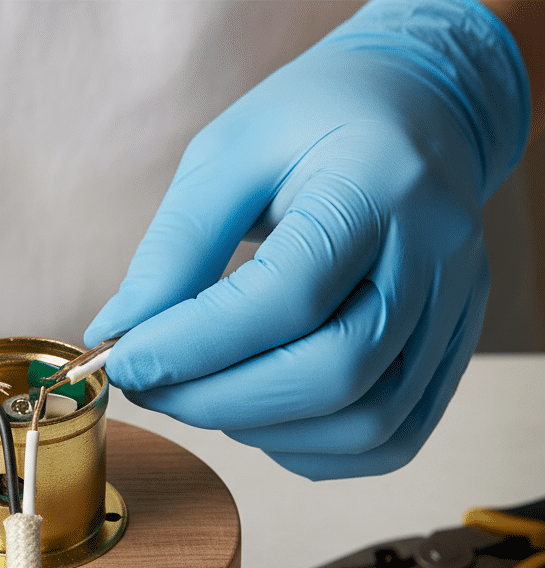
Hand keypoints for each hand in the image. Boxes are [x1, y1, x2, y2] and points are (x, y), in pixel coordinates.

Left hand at [86, 0, 528, 478]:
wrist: (417, 112)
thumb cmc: (313, 124)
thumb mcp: (228, 156)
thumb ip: (175, 249)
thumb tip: (119, 334)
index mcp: (378, 185)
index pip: (288, 296)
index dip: (193, 345)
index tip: (122, 361)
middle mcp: (436, 256)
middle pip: (335, 373)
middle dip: (219, 400)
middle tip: (152, 389)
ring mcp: (454, 313)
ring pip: (367, 422)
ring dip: (261, 430)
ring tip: (201, 395)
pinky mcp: (451, 354)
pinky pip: (390, 440)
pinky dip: (311, 449)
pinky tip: (261, 417)